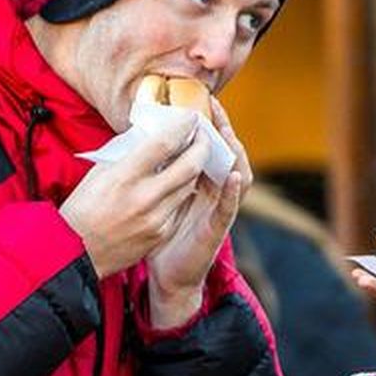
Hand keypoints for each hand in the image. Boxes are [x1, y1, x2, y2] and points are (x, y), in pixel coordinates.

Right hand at [60, 113, 210, 279]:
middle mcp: (143, 198)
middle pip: (189, 165)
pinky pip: (180, 208)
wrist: (75, 251)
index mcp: (124, 176)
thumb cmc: (83, 208)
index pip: (164, 143)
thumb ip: (127, 153)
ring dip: (194, 169)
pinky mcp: (161, 234)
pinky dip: (181, 193)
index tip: (191, 117)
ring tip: (193, 157)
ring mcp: (155, 219)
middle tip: (203, 135)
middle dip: (202, 146)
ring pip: (190, 186)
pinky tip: (177, 184)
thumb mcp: (100, 172)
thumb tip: (151, 133)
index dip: (183, 126)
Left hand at [145, 98, 253, 327]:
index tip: (201, 99)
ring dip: (234, 152)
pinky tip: (232, 174)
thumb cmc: (161, 234)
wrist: (168, 275)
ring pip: (237, 174)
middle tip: (215, 106)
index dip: (209, 123)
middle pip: (228, 153)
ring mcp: (220, 210)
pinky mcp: (217, 229)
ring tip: (225, 133)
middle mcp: (216, 193)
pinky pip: (229, 207)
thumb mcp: (158, 196)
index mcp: (201, 182)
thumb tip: (138, 140)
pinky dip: (233, 191)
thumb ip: (157, 172)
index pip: (210, 146)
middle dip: (224, 128)